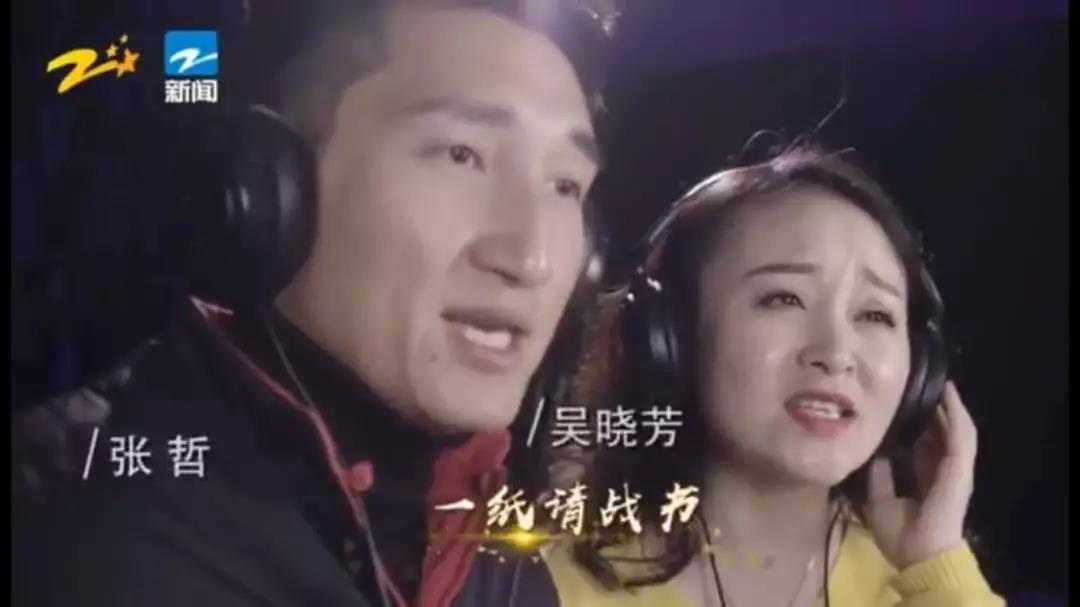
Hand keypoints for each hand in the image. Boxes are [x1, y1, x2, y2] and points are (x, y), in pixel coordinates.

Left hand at [863, 381, 977, 568]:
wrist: (919, 556)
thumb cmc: (900, 535)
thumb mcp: (880, 499)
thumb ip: (879, 474)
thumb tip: (872, 451)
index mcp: (927, 479)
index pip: (925, 444)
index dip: (919, 424)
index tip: (905, 403)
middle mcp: (944, 471)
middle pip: (942, 431)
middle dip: (934, 409)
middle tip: (920, 383)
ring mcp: (956, 469)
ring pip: (956, 428)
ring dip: (949, 406)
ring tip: (938, 382)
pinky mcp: (960, 469)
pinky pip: (961, 435)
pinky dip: (956, 413)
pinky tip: (948, 394)